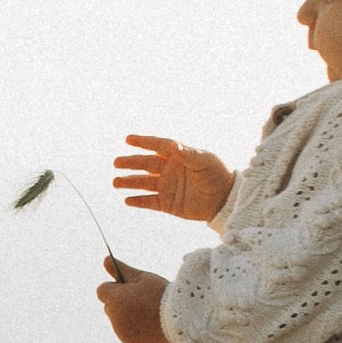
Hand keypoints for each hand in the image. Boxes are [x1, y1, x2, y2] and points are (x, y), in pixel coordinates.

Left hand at [96, 260, 167, 342]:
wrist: (181, 318)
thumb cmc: (161, 293)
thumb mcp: (142, 277)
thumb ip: (121, 270)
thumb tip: (105, 259)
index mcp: (115, 300)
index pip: (102, 290)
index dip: (116, 287)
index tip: (132, 288)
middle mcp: (115, 318)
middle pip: (109, 306)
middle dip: (120, 302)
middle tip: (143, 300)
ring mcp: (122, 333)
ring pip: (118, 320)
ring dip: (127, 316)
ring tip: (148, 312)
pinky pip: (126, 333)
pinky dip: (134, 329)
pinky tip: (149, 324)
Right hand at [114, 133, 235, 222]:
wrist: (225, 200)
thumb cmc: (217, 175)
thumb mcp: (204, 161)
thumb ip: (186, 154)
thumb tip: (171, 145)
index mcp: (177, 157)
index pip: (157, 147)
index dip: (143, 142)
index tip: (128, 139)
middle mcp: (169, 171)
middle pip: (146, 165)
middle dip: (131, 163)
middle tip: (116, 162)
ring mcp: (167, 187)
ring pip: (144, 183)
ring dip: (130, 182)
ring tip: (116, 182)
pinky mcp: (168, 204)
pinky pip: (149, 202)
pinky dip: (138, 201)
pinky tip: (127, 200)